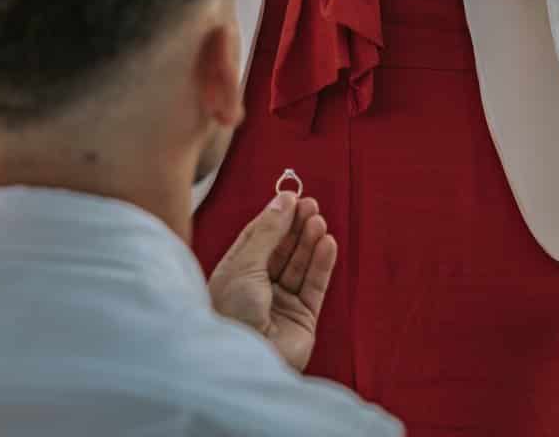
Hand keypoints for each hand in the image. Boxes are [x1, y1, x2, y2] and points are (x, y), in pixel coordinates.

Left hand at [206, 192, 337, 371]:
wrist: (242, 362)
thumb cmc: (232, 313)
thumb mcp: (244, 264)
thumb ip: (267, 232)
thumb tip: (284, 199)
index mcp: (235, 274)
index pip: (258, 237)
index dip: (275, 217)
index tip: (291, 196)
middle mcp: (258, 288)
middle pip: (281, 249)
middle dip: (296, 226)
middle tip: (310, 204)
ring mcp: (281, 304)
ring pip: (299, 265)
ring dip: (310, 241)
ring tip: (319, 220)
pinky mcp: (302, 319)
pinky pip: (315, 285)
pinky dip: (322, 264)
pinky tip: (327, 243)